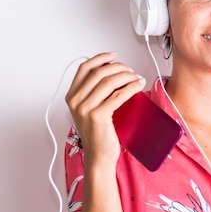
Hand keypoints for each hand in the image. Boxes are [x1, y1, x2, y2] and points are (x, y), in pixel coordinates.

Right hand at [65, 52, 145, 166]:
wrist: (99, 156)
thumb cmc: (99, 133)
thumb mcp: (91, 109)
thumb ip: (95, 92)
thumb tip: (114, 73)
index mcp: (72, 96)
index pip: (84, 68)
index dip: (100, 58)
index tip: (114, 56)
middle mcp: (75, 101)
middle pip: (99, 72)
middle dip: (119, 67)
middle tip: (131, 71)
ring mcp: (85, 108)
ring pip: (109, 81)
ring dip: (127, 76)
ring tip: (137, 78)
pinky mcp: (97, 116)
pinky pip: (118, 95)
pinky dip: (131, 87)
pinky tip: (138, 85)